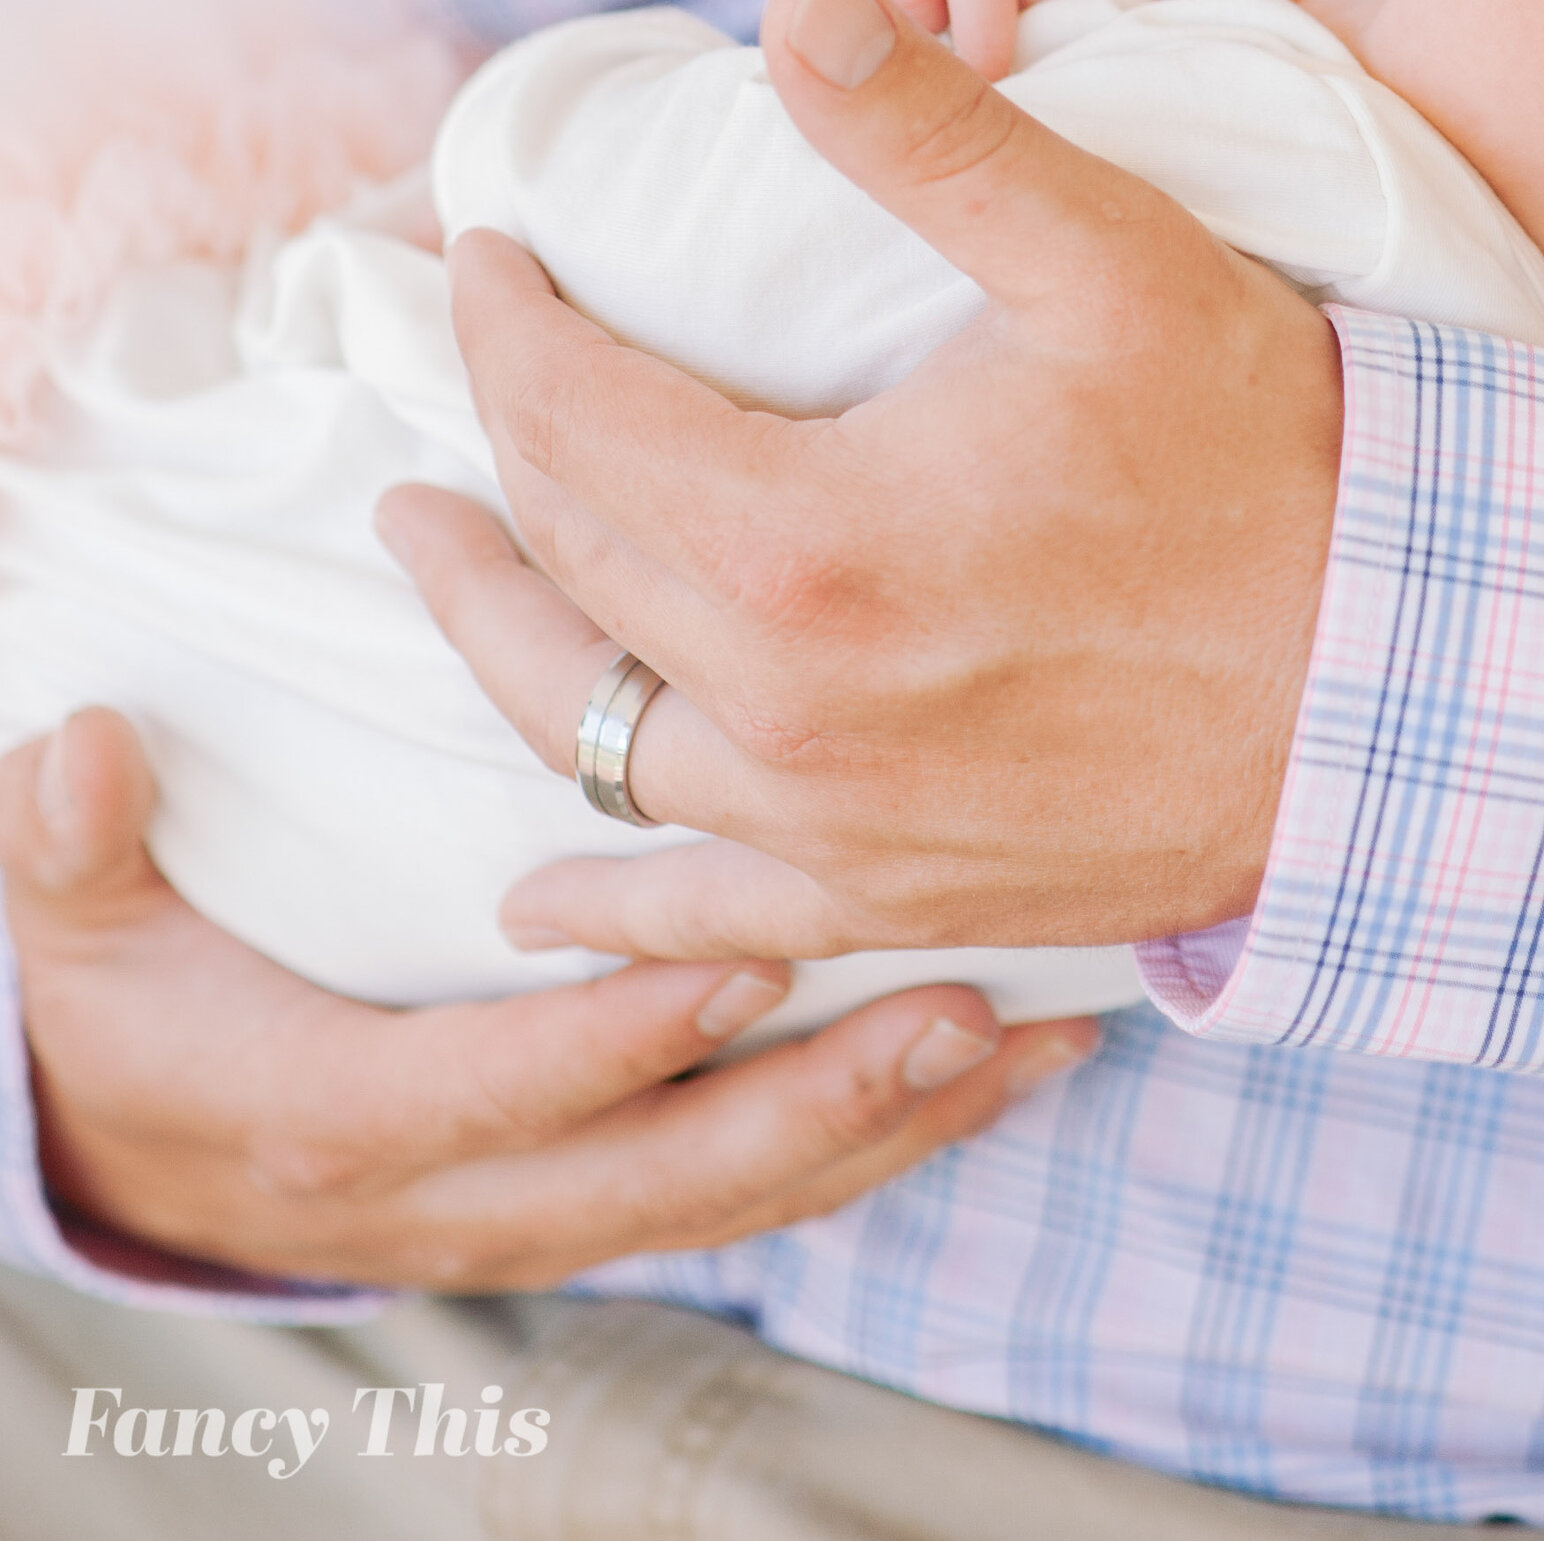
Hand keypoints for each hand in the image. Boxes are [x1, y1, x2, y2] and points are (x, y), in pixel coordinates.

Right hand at [2, 706, 1089, 1289]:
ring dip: (891, 1124)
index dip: (625, 1037)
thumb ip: (76, 847)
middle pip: (666, 1176)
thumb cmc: (133, 1010)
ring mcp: (545, 1218)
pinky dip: (884, 1140)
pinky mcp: (605, 1206)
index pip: (505, 1090)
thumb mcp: (80, 933)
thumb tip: (75, 744)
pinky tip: (999, 1074)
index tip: (744, 959)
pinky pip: (761, 1194)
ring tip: (1029, 1039)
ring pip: (740, 1200)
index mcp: (343, 1121)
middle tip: (958, 1009)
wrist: (145, 1156)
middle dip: (821, 1099)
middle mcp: (463, 1199)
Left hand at [389, 0, 1344, 952]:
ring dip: (498, 632)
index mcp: (808, 541)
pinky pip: (701, 917)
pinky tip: (536, 905)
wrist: (1419, 680)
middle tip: (461, 360)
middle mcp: (790, 712)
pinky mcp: (900, 901)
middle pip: (564, 562)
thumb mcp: (1106, 252)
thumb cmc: (1272, 450)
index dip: (507, 320)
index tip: (484, 249)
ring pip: (589, 737)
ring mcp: (839, 830)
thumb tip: (791, 0)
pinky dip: (604, 906)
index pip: (573, 416)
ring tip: (439, 552)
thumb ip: (930, 127)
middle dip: (487, 445)